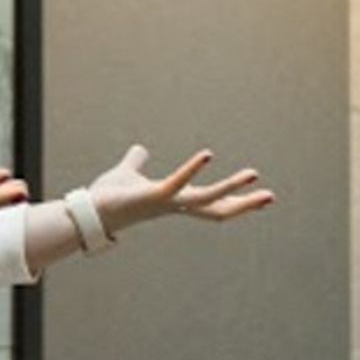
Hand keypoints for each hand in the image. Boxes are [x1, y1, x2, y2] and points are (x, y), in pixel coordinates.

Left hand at [89, 144, 273, 236]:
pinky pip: (178, 183)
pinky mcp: (154, 196)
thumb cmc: (109, 196)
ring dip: (231, 186)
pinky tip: (208, 154)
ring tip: (253, 173)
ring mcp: (167, 202)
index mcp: (175, 200)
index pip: (212, 204)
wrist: (89, 210)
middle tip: (271, 197)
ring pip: (207, 198)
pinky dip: (192, 169)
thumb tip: (139, 150)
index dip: (235, 201)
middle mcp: (176, 205)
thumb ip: (136, 162)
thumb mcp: (128, 173)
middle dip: (245, 204)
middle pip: (218, 209)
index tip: (259, 196)